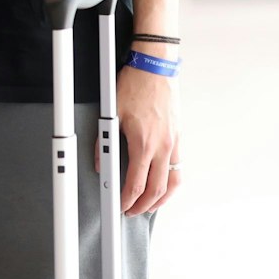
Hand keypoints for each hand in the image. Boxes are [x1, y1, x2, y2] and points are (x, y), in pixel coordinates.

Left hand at [115, 62, 179, 214]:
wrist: (155, 67)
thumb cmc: (134, 85)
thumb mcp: (112, 112)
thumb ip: (103, 141)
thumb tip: (99, 161)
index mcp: (143, 144)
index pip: (136, 184)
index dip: (128, 200)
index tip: (121, 206)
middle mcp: (162, 147)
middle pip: (157, 189)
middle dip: (144, 205)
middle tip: (132, 211)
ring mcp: (173, 142)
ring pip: (173, 181)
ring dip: (162, 198)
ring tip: (150, 205)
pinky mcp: (178, 136)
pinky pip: (179, 166)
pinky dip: (172, 181)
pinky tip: (164, 184)